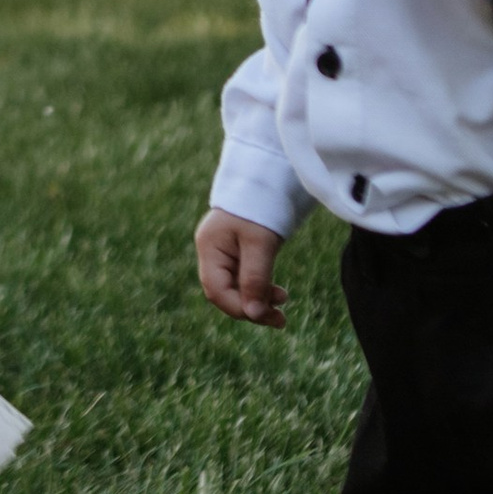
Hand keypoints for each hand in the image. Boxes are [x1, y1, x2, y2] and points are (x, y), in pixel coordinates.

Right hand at [195, 210, 286, 327]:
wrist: (271, 174)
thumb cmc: (262, 205)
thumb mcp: (261, 244)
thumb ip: (256, 279)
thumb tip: (253, 315)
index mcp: (209, 247)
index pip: (216, 290)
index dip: (239, 308)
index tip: (266, 315)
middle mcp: (212, 251)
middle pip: (225, 292)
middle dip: (251, 307)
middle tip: (280, 319)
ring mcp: (224, 250)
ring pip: (237, 287)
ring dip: (259, 299)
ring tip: (283, 303)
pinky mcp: (239, 249)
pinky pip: (245, 277)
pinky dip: (261, 287)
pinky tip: (277, 293)